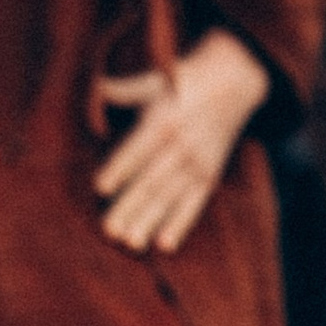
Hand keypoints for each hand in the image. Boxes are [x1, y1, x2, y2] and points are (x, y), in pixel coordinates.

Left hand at [95, 29, 269, 251]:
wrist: (232, 83)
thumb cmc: (181, 82)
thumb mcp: (153, 81)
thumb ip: (122, 89)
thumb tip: (93, 84)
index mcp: (163, 120)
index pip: (138, 149)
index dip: (120, 168)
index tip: (100, 187)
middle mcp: (181, 146)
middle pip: (151, 181)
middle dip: (130, 206)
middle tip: (108, 230)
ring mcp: (197, 164)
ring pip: (169, 198)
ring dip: (149, 221)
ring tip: (130, 243)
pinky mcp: (209, 177)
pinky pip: (193, 205)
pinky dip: (180, 225)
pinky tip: (165, 244)